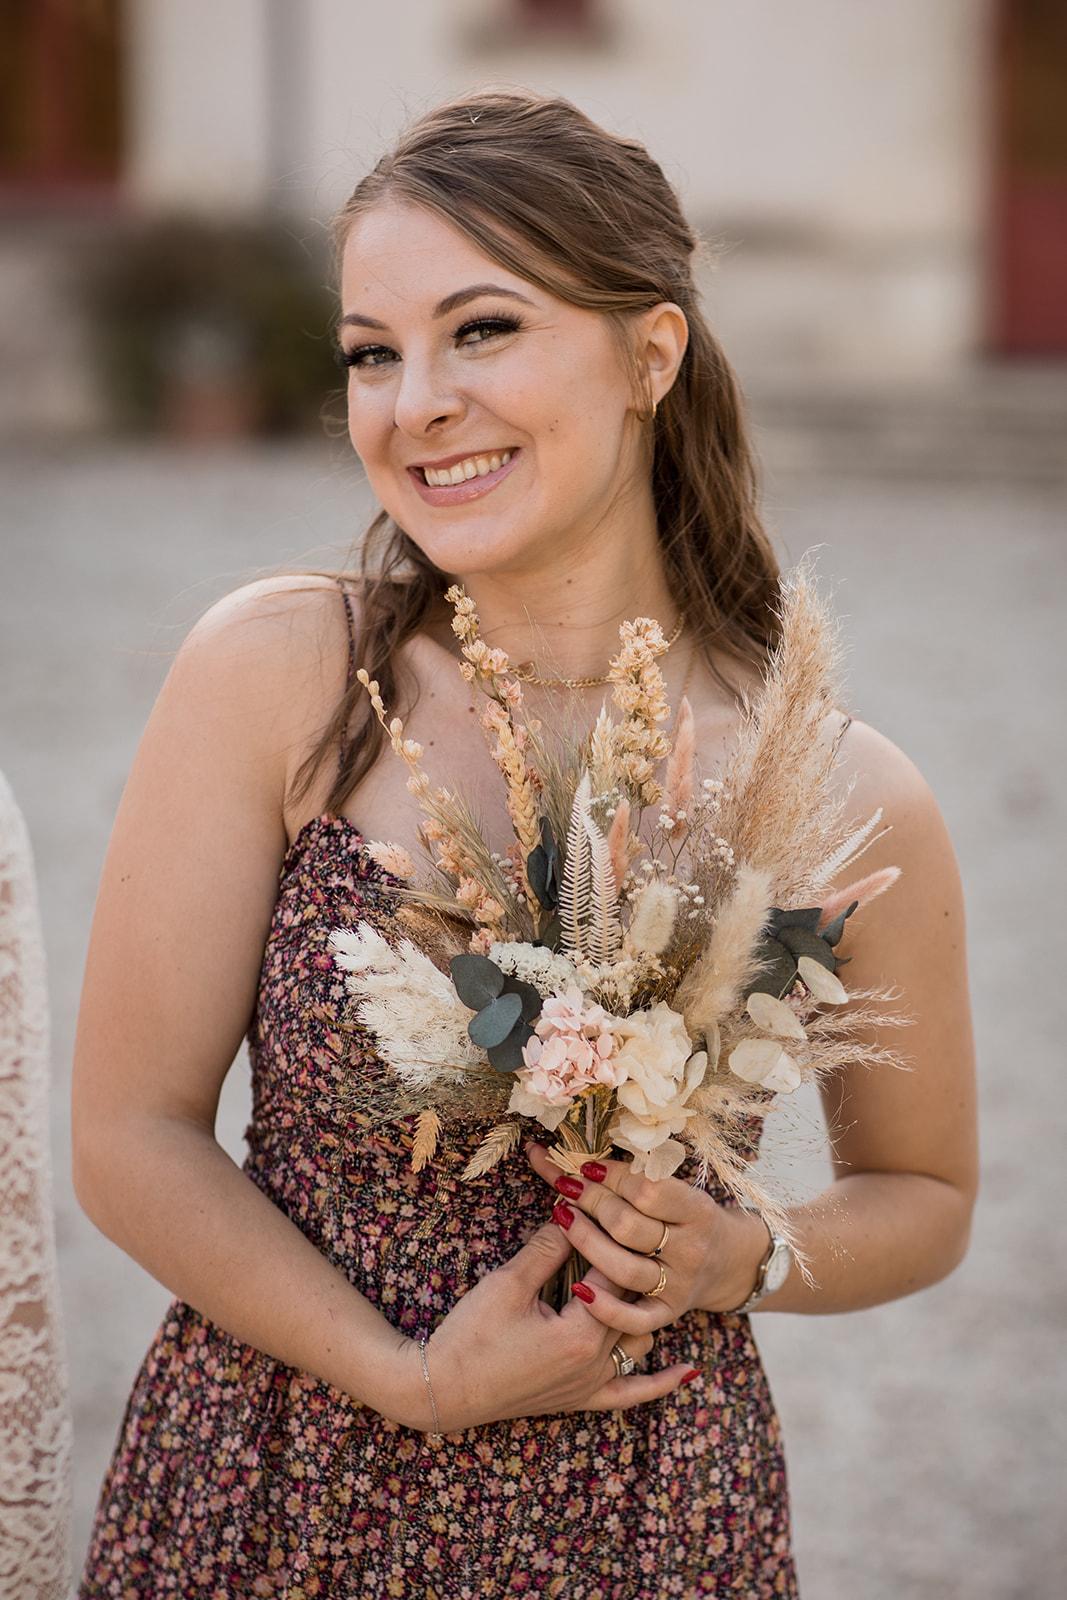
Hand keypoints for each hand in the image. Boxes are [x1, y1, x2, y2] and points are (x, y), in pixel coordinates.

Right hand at [389, 1218, 700, 1434]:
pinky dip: (660, 1383)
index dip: (608, 1234)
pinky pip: (632, 1395)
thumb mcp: (508, 1284)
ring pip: (638, 1339)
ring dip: (639, 1308)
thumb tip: (573, 1209)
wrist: (443, 1390)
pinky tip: (686, 1372)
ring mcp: (592, 1384)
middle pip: (629, 1301)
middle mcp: (596, 1361)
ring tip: (641, 1272)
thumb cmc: (471, 1334)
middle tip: (625, 1228)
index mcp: (582, 1332)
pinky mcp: (581, 1400)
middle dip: (626, 1262)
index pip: (613, 1271)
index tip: (610, 1205)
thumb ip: (548, 1248)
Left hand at [525, 1141, 766, 1334]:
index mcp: (698, 1212)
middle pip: (628, 1226)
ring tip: (562, 1217)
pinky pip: (634, 1320)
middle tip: (566, 1185)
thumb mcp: (681, 1191)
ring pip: (624, 1269)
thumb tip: (587, 1156)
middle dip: (591, 1201)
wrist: (731, 1263)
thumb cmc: (691, 1218)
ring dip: (586, 1241)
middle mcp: (691, 1250)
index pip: (648, 1190)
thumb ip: (642, 1177)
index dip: (612, 1175)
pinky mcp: (667, 1314)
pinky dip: (605, 1309)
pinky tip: (578, 1290)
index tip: (587, 1165)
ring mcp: (679, 1285)